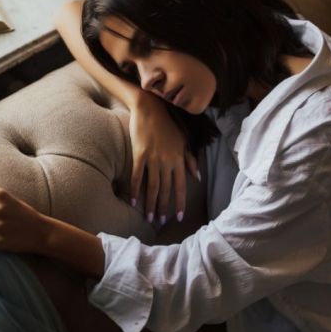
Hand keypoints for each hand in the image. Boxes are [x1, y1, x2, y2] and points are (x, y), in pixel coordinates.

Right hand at [129, 92, 199, 224]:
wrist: (150, 109)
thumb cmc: (167, 125)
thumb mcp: (183, 141)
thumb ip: (190, 160)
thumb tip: (197, 177)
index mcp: (179, 159)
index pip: (181, 187)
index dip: (180, 203)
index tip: (178, 218)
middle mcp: (167, 161)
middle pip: (165, 190)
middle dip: (163, 208)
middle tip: (159, 222)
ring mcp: (153, 158)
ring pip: (152, 187)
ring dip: (150, 204)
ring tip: (148, 218)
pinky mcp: (139, 154)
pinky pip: (137, 176)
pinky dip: (135, 190)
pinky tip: (133, 202)